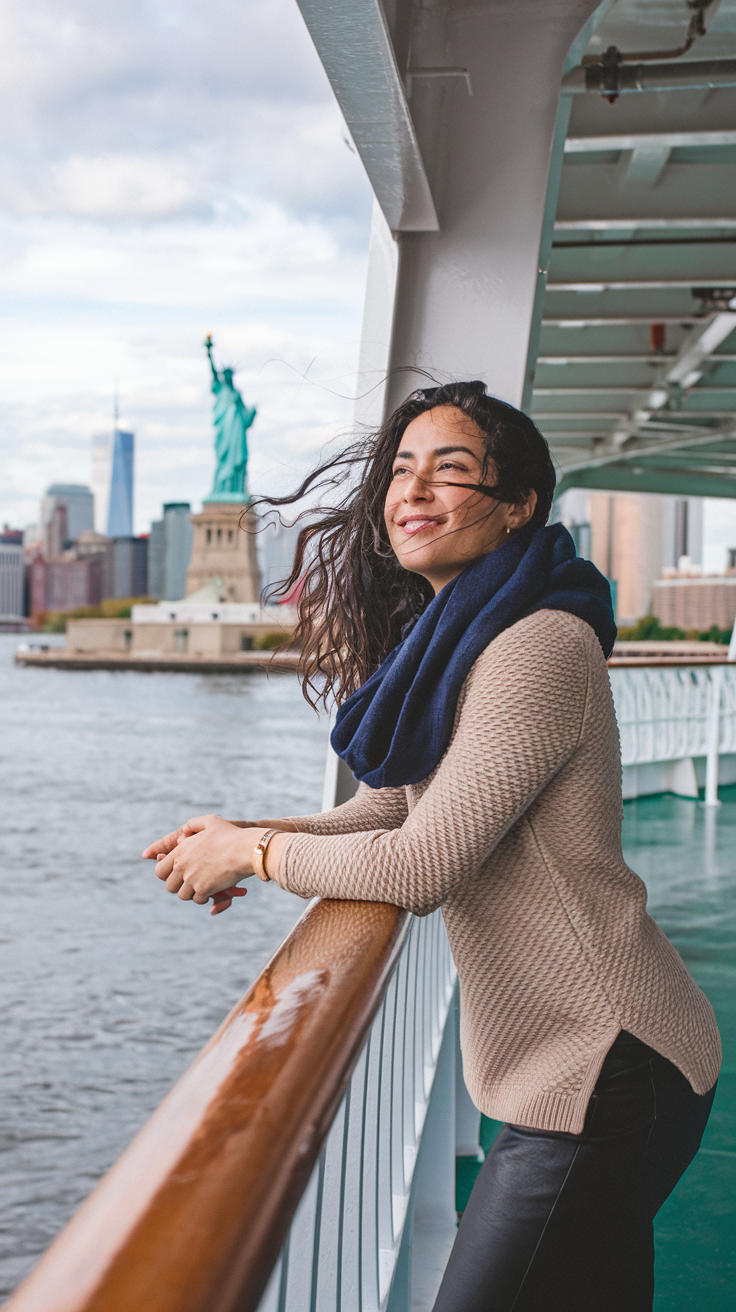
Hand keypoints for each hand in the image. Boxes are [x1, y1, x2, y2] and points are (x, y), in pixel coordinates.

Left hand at [146, 814, 263, 910]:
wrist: (244, 850)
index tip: (177, 875)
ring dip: (191, 893)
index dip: (167, 875)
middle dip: (179, 887)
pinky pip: (197, 900)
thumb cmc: (230, 835)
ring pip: (182, 896)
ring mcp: (192, 879)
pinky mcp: (204, 889)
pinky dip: (203, 898)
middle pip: (169, 887)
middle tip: (190, 883)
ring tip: (201, 887)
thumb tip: (184, 830)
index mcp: (180, 851)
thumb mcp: (210, 822)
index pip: (160, 871)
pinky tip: (210, 891)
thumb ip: (194, 824)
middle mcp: (182, 866)